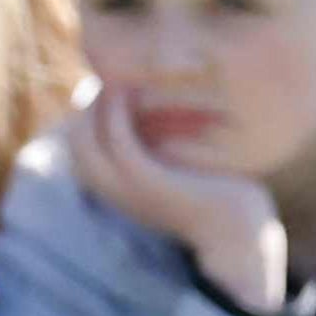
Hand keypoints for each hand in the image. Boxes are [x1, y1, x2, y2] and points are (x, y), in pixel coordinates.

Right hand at [63, 86, 298, 315]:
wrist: (240, 236)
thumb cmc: (218, 200)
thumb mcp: (182, 173)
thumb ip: (166, 153)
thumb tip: (167, 123)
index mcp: (121, 192)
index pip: (82, 151)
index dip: (86, 117)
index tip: (104, 90)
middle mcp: (117, 194)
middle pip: (76, 144)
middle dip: (84, 106)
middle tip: (106, 79)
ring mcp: (129, 190)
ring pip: (86, 142)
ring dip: (94, 105)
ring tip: (113, 80)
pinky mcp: (148, 182)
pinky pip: (118, 140)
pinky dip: (116, 112)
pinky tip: (127, 91)